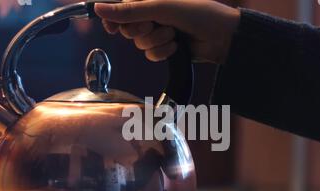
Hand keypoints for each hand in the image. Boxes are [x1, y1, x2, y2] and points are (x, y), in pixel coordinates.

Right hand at [95, 0, 239, 63]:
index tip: (111, 28)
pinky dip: (162, 52)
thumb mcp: (161, 7)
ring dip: (156, 41)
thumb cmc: (197, 13)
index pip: (121, 7)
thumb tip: (98, 8)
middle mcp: (151, 14)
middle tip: (154, 25)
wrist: (221, 37)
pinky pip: (150, 54)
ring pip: (139, 43)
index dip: (113, 18)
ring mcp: (158, 31)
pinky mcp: (165, 47)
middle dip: (140, 30)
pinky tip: (176, 46)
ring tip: (173, 34)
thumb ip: (129, 10)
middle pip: (127, 27)